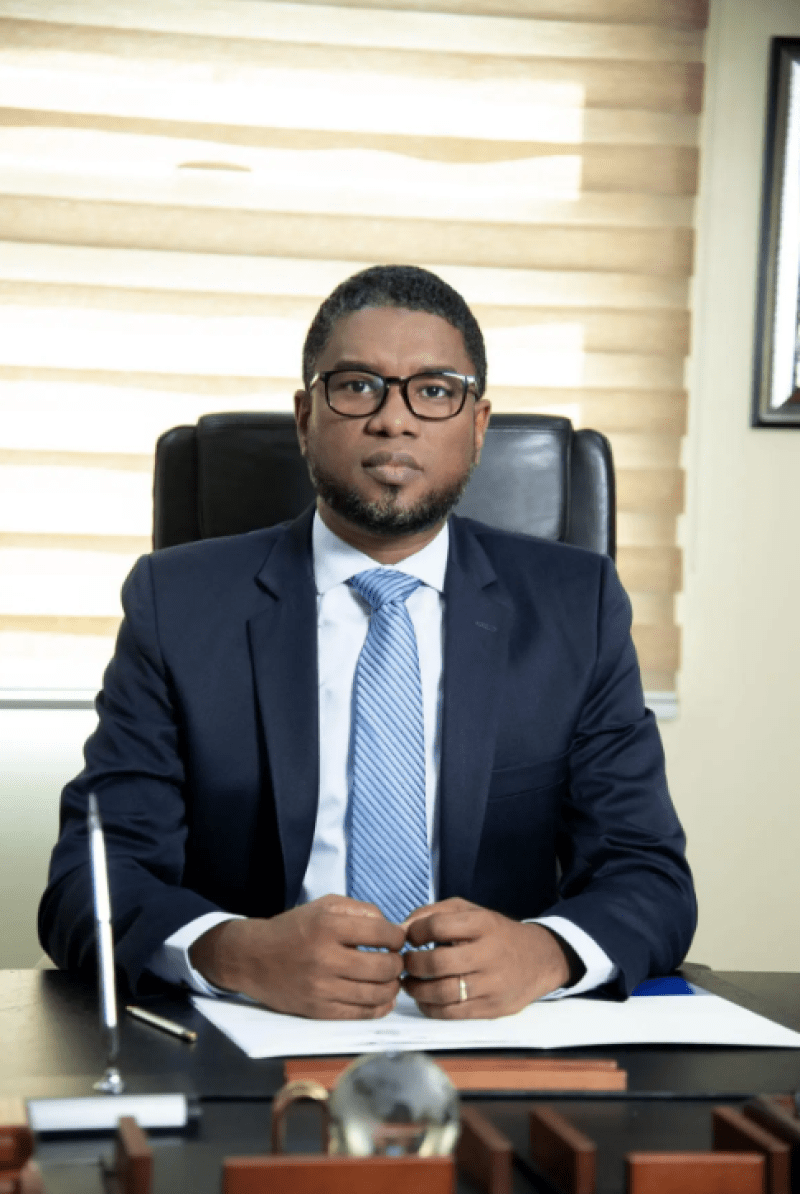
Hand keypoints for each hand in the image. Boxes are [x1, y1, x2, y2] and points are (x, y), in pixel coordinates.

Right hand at [189, 895, 404, 1018]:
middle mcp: (325, 958)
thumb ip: (361, 910)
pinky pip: (361, 1014)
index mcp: (328, 926)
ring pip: (377, 993)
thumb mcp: (325, 906)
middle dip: (398, 963)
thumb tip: (392, 929)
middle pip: (384, 967)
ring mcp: (321, 988)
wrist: (253, 957)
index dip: (397, 937)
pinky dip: (379, 1007)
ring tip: (390, 979)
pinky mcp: (318, 1010)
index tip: (395, 939)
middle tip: (395, 960)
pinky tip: (382, 998)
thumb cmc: (294, 928)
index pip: (382, 933)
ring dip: (392, 986)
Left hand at [402, 898, 571, 1018]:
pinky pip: (452, 1013)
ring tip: (409, 983)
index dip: (415, 932)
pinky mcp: (492, 1008)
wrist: (539, 959)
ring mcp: (492, 984)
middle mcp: (489, 954)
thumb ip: (435, 913)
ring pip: (442, 992)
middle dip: (412, 964)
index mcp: (483, 924)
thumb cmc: (495, 933)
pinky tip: (424, 999)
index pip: (438, 926)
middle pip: (437, 962)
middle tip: (404, 963)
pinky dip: (430, 1008)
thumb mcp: (471, 911)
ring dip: (416, 989)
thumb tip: (402, 928)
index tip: (409, 937)